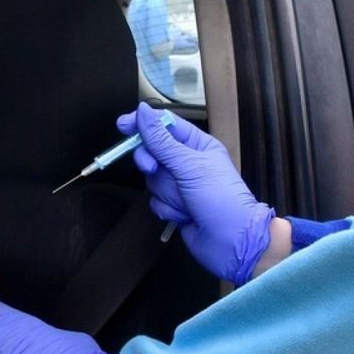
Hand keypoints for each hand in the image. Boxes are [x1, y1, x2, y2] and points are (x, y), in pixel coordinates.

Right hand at [117, 103, 272, 285]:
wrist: (231, 242)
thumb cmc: (219, 198)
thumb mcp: (189, 164)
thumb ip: (161, 140)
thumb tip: (142, 111)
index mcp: (199, 145)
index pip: (165, 126)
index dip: (143, 124)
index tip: (122, 125)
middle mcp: (189, 163)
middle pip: (153, 152)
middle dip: (152, 163)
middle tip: (152, 168)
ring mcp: (181, 186)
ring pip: (153, 179)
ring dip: (166, 192)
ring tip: (185, 201)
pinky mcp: (175, 206)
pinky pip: (156, 200)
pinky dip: (168, 209)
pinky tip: (184, 215)